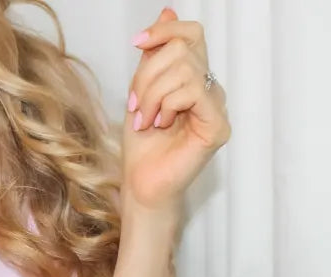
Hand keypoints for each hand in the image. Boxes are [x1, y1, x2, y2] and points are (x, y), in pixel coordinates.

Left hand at [123, 8, 230, 212]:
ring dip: (152, 94)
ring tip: (145, 120)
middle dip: (147, 75)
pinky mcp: (217, 126)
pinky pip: (192, 93)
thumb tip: (166, 11)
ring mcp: (216, 107)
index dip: (165, 30)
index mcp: (192, 77)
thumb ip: (153, 57)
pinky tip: (160, 125)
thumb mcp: (140, 91)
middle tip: (135, 105)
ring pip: (184, 69)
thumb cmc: (141, 145)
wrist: (141, 183)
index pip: (191, 34)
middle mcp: (209, 88)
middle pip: (183, 49)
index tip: (137, 43)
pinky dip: (167, 106)